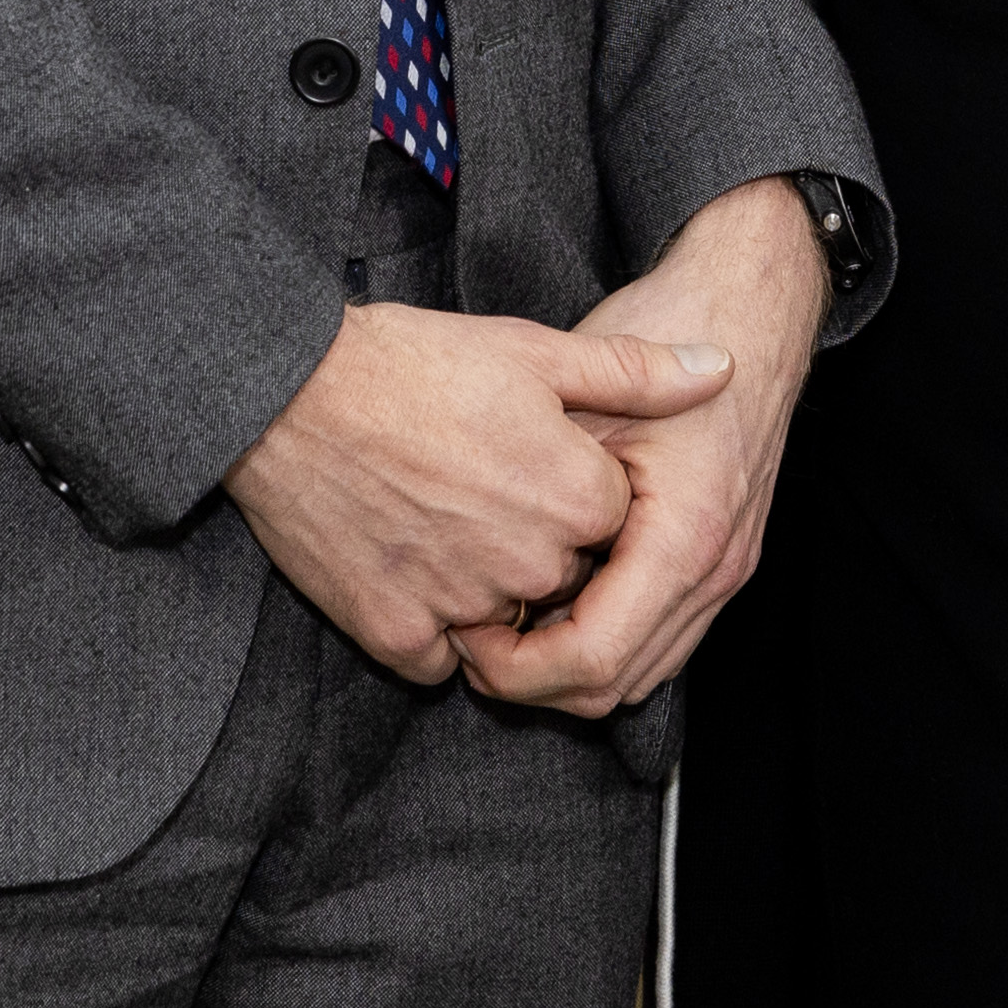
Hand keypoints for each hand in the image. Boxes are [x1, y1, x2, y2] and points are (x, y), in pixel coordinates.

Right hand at [223, 304, 731, 684]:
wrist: (286, 393)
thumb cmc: (410, 362)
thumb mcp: (533, 350)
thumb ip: (635, 374)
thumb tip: (721, 371)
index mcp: (574, 495)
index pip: (610, 522)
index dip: (571, 486)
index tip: (525, 454)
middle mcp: (529, 563)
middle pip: (562, 577)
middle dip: (534, 543)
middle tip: (476, 482)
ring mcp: (461, 605)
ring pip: (504, 622)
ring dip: (484, 588)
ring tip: (437, 515)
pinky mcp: (394, 633)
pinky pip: (439, 658)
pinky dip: (429, 624)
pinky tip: (406, 560)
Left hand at [456, 176, 829, 718]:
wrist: (751, 299)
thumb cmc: (671, 329)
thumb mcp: (588, 397)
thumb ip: (543, 491)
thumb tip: (482, 573)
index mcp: (684, 539)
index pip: (593, 660)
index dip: (515, 669)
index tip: (464, 634)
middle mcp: (716, 569)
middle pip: (615, 685)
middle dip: (534, 678)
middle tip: (470, 634)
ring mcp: (726, 569)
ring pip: (639, 673)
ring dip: (568, 664)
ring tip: (506, 616)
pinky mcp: (722, 558)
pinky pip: (660, 637)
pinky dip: (604, 636)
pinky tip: (554, 592)